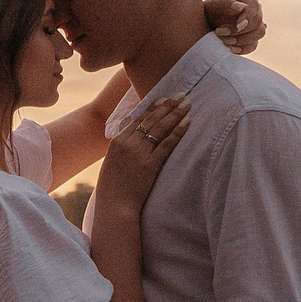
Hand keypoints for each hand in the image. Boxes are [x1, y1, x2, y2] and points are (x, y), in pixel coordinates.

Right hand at [96, 92, 189, 213]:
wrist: (114, 206)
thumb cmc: (113, 188)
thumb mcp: (113, 163)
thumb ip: (122, 148)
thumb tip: (133, 137)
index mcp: (117, 141)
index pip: (138, 119)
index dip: (154, 107)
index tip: (165, 99)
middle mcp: (128, 144)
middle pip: (151, 119)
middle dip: (168, 105)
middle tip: (181, 95)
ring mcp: (139, 153)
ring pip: (160, 128)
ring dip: (175, 114)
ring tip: (187, 104)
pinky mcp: (150, 164)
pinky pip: (167, 144)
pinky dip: (178, 132)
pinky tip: (187, 123)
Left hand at [202, 0, 263, 54]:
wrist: (200, 28)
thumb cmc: (204, 13)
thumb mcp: (210, 6)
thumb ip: (225, 4)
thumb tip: (242, 8)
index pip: (255, 6)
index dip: (249, 17)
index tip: (237, 26)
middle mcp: (255, 9)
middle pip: (258, 21)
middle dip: (240, 31)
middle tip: (219, 33)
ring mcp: (255, 25)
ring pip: (259, 33)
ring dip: (241, 40)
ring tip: (222, 41)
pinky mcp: (252, 39)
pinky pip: (253, 45)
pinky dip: (241, 48)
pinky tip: (228, 48)